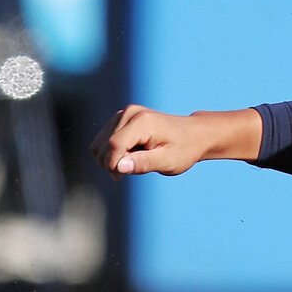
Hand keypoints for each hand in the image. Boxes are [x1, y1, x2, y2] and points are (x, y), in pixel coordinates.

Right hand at [89, 104, 241, 178]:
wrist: (193, 135)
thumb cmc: (183, 149)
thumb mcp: (168, 161)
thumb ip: (143, 163)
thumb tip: (119, 167)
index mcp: (142, 122)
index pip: (113, 145)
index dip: (113, 165)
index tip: (121, 178)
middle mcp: (129, 113)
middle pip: (103, 145)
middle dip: (111, 164)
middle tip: (132, 171)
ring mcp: (123, 114)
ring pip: (99, 144)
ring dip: (111, 159)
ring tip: (134, 163)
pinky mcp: (120, 119)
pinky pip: (103, 141)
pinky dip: (112, 153)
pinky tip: (130, 156)